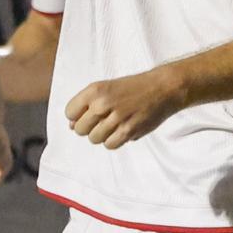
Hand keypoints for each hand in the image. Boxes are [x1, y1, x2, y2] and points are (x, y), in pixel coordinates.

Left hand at [65, 66, 184, 148]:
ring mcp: (116, 118)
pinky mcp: (129, 131)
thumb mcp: (106, 88)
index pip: (70, 112)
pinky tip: (121, 131)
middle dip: (88, 128)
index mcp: (95, 90)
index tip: (88, 115)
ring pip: (94, 139)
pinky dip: (113, 141)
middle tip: (102, 121)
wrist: (162, 88)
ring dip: (101, 135)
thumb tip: (71, 126)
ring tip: (113, 125)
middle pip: (80, 129)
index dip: (77, 116)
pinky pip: (110, 145)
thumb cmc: (133, 87)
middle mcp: (103, 104)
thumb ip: (87, 105)